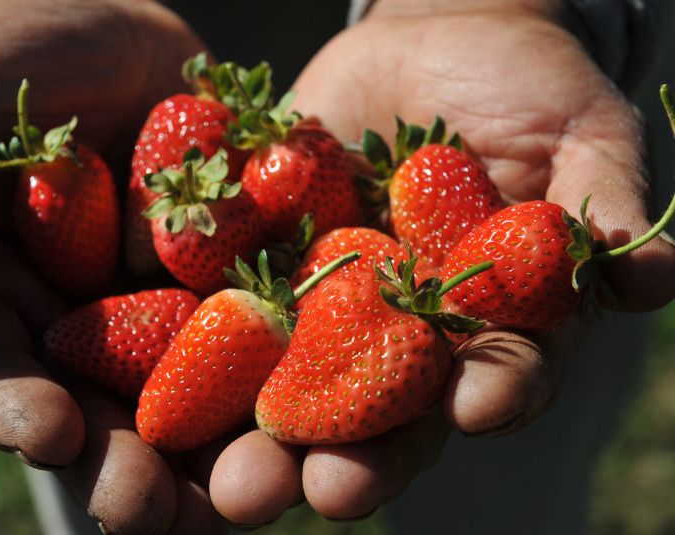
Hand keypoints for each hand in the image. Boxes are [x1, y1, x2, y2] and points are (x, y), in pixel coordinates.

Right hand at [0, 0, 226, 531]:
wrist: (124, 22)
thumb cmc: (22, 40)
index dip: (14, 409)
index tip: (53, 436)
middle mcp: (74, 317)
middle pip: (91, 409)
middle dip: (121, 466)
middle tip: (153, 511)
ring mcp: (157, 308)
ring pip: (180, 400)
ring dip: (208, 456)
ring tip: (243, 495)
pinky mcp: (229, 284)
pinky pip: (258, 340)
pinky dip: (279, 381)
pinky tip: (311, 422)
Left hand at [207, 0, 674, 523]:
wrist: (435, 40)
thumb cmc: (526, 87)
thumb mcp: (582, 135)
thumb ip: (605, 205)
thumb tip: (658, 277)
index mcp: (487, 319)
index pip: (496, 375)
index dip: (492, 396)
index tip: (474, 413)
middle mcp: (406, 328)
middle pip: (383, 410)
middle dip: (356, 456)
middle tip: (323, 495)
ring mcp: (331, 300)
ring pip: (296, 384)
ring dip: (267, 437)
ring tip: (236, 481)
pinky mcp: (269, 262)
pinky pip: (231, 303)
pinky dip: (199, 343)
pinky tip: (171, 377)